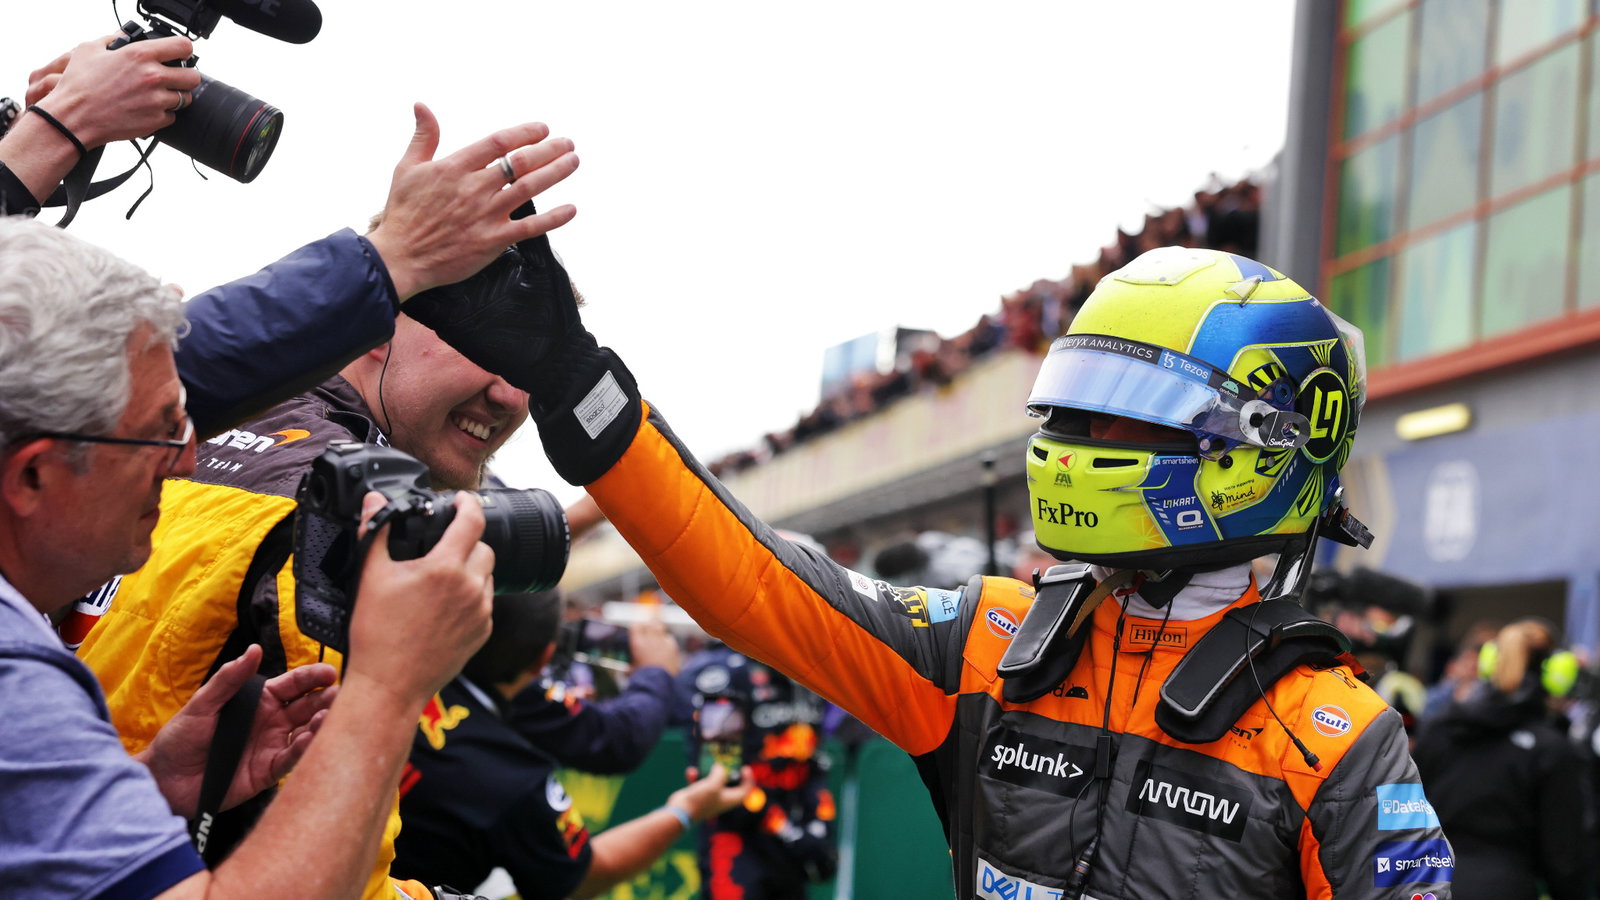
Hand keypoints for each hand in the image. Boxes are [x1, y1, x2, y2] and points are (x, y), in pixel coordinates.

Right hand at [31, 33, 200, 148]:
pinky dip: (163, 114)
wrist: (74, 118)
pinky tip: (147, 109)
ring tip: (156, 95)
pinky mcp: (156, 120)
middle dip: (185, 77)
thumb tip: (122, 35)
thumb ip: (111, 39)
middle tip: (174, 79)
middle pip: (193, 76)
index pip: (183, 46)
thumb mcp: (89, 50)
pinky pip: (172, 116)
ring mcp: (156, 100)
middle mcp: (153, 76)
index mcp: (140, 55)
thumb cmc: (78, 85)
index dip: (184, 50)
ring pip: (185, 98)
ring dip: (175, 97)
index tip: (181, 55)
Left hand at [138, 644, 336, 817]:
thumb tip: (253, 650)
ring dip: (320, 724)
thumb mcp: (203, 703)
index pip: (294, 685)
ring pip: (305, 732)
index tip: (330, 672)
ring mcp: (271, 747)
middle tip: (338, 696)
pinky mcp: (267, 772)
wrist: (164, 779)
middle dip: (325, 699)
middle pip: (307, 707)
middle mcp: (272, 722)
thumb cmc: (180, 737)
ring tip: (329, 716)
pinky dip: (302, 750)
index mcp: (260, 701)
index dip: (313, 677)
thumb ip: (230, 679)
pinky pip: (290, 759)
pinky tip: (308, 739)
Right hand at [344, 491, 494, 706]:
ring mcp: (481, 612)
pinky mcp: (483, 633)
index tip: (461, 499)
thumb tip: (374, 501)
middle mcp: (470, 588)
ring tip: (443, 577)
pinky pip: (486, 603)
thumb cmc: (378, 634)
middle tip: (444, 545)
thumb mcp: (370, 577)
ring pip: (488, 575)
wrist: (390, 685)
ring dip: (471, 569)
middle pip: (484, 548)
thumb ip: (376, 532)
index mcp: (445, 569)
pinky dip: (472, 596)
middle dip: (467, 540)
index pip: (472, 521)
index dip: (468, 503)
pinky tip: (447, 604)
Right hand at [366, 103, 579, 300]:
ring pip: (530, 188)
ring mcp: (487, 214)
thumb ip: (423, 137)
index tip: (542, 129)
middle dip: (549, 149)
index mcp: (455, 167)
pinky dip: (554, 218)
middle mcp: (475, 188)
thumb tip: (422, 106)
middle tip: (568, 143)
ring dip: (556, 172)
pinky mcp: (493, 240)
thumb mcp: (407, 168)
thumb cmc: (403, 213)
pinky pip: (531, 227)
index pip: (498, 143)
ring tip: (573, 161)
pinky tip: (571, 208)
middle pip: (521, 162)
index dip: (524, 133)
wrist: (400, 257)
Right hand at [628, 618, 681, 676]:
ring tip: (656, 637)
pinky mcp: (672, 646)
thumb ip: (630, 665)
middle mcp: (649, 639)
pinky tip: (665, 647)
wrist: (657, 683)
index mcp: (637, 643)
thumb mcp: (631, 670)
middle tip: (648, 632)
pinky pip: (669, 638)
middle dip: (648, 626)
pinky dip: (667, 640)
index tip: (638, 631)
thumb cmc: (642, 677)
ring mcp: (661, 641)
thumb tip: (626, 669)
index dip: (637, 628)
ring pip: (659, 627)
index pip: (635, 625)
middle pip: (649, 623)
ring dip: (657, 630)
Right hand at [670, 764, 753, 822]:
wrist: (679, 812)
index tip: (745, 768)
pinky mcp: (698, 795)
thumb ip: (720, 773)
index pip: (745, 790)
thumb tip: (719, 767)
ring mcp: (709, 797)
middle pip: (730, 783)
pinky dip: (696, 776)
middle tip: (725, 761)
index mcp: (730, 799)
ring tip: (705, 762)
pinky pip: (699, 782)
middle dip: (727, 771)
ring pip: (713, 780)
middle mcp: (721, 798)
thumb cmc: (700, 800)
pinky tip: (691, 772)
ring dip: (708, 771)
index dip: (748, 779)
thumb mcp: (714, 784)